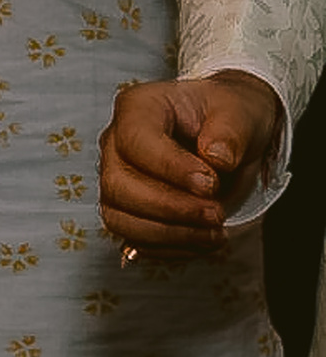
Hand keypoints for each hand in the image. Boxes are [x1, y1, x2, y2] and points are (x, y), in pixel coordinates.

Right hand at [100, 71, 282, 253]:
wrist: (231, 136)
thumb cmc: (230, 116)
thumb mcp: (241, 112)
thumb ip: (230, 131)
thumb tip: (215, 159)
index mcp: (138, 109)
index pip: (135, 141)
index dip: (170, 168)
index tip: (211, 183)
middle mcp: (116, 144)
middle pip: (118, 185)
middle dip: (170, 208)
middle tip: (216, 213)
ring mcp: (117, 179)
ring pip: (119, 218)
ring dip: (169, 234)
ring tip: (214, 232)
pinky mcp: (128, 210)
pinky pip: (134, 239)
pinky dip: (171, 247)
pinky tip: (203, 239)